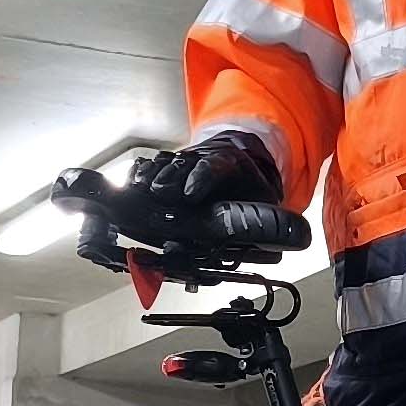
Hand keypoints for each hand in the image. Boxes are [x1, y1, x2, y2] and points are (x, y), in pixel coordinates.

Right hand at [130, 135, 280, 210]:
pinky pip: (152, 166)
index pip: (214, 167)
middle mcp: (203, 159)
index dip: (201, 179)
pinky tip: (132, 183)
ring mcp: (183, 162)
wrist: (242, 160)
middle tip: (159, 193)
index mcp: (230, 164)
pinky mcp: (168, 168)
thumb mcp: (266, 201)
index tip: (190, 194)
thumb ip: (263, 220)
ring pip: (165, 164)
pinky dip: (141, 174)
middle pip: (183, 165)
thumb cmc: (252, 186)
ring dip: (152, 177)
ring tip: (140, 189)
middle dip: (170, 179)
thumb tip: (274, 245)